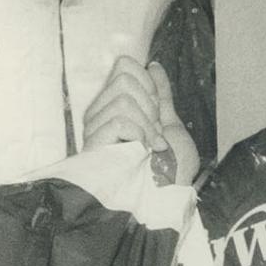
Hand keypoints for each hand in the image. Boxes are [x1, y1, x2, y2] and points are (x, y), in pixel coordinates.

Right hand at [84, 58, 199, 183]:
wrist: (166, 200)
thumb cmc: (170, 171)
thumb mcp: (170, 125)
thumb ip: (160, 95)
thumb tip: (153, 65)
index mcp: (117, 106)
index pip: (125, 65)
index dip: (149, 84)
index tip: (158, 114)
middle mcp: (102, 113)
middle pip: (124, 77)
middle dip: (151, 106)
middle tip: (153, 134)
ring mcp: (95, 128)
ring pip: (123, 100)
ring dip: (147, 125)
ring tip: (149, 147)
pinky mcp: (94, 144)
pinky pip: (119, 119)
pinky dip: (138, 135)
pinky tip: (141, 152)